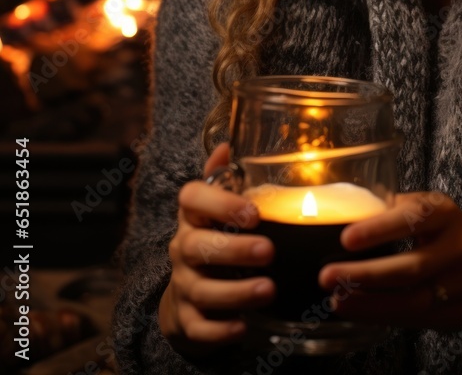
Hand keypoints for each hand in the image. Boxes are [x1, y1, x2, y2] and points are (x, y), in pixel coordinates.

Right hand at [159, 142, 275, 357]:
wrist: (187, 295)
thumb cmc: (213, 239)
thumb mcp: (217, 208)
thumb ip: (224, 179)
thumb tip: (228, 142)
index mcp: (193, 215)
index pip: (192, 198)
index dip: (220, 203)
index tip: (253, 212)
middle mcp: (183, 248)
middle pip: (197, 246)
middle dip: (234, 249)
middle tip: (268, 250)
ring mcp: (183, 285)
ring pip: (201, 289)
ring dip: (235, 291)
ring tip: (268, 289)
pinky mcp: (187, 320)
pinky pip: (199, 327)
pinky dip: (219, 330)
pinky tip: (243, 327)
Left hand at [317, 190, 461, 331]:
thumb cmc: (454, 232)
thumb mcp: (433, 209)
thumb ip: (396, 209)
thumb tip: (346, 208)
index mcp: (446, 214)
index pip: (413, 218)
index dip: (380, 228)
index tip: (346, 237)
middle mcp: (459, 247)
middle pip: (411, 267)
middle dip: (366, 275)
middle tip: (327, 276)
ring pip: (415, 300)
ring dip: (371, 304)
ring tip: (337, 300)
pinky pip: (422, 320)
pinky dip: (388, 318)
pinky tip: (360, 313)